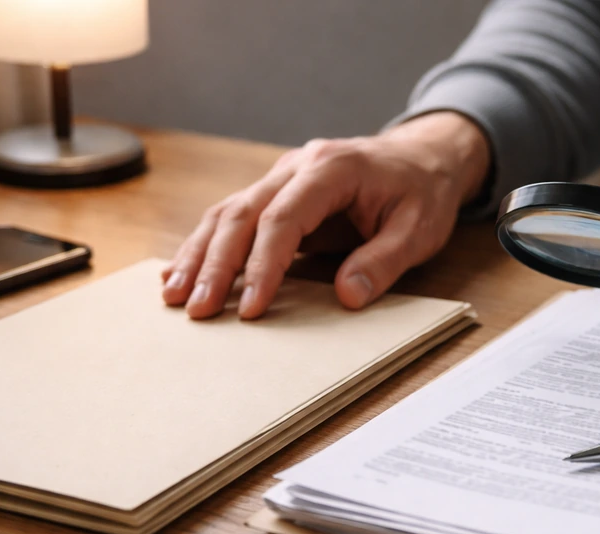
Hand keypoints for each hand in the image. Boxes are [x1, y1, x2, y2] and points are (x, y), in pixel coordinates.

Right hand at [161, 112, 490, 318]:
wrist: (424, 158)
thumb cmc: (423, 191)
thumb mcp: (419, 229)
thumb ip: (384, 260)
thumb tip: (347, 295)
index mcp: (331, 169)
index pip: (283, 219)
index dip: (264, 265)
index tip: (252, 308)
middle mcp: (296, 168)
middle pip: (241, 214)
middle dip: (215, 265)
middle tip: (196, 309)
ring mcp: (282, 178)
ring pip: (227, 214)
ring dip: (199, 255)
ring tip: (174, 296)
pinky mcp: (277, 195)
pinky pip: (234, 218)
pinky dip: (207, 246)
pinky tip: (181, 272)